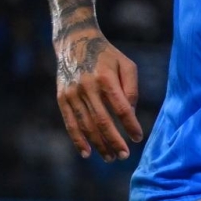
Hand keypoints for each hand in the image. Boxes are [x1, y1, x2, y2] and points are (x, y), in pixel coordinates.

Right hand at [55, 29, 142, 160]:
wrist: (75, 41)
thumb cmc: (107, 56)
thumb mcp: (127, 66)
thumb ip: (131, 90)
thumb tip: (130, 115)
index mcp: (105, 78)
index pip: (120, 108)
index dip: (130, 125)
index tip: (138, 138)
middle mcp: (87, 87)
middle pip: (102, 120)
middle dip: (114, 141)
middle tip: (124, 156)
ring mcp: (72, 93)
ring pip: (85, 125)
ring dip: (98, 144)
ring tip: (110, 158)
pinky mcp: (62, 97)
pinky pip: (70, 122)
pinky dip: (78, 139)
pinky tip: (87, 153)